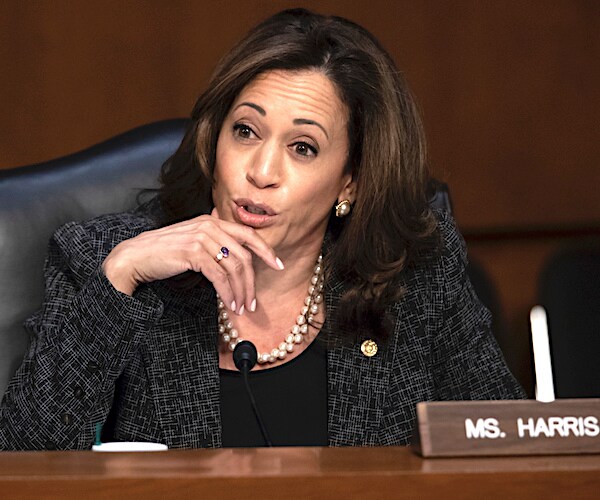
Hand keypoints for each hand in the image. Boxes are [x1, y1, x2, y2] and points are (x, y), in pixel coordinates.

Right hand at [102, 208, 282, 312]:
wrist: (136, 256)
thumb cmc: (164, 252)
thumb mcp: (193, 241)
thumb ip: (213, 242)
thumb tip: (235, 255)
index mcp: (212, 221)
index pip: (248, 235)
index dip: (266, 250)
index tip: (279, 265)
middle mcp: (209, 226)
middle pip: (244, 256)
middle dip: (252, 282)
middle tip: (253, 302)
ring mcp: (202, 238)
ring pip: (234, 268)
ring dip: (240, 292)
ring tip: (241, 308)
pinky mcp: (194, 253)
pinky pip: (220, 277)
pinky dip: (228, 293)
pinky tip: (229, 304)